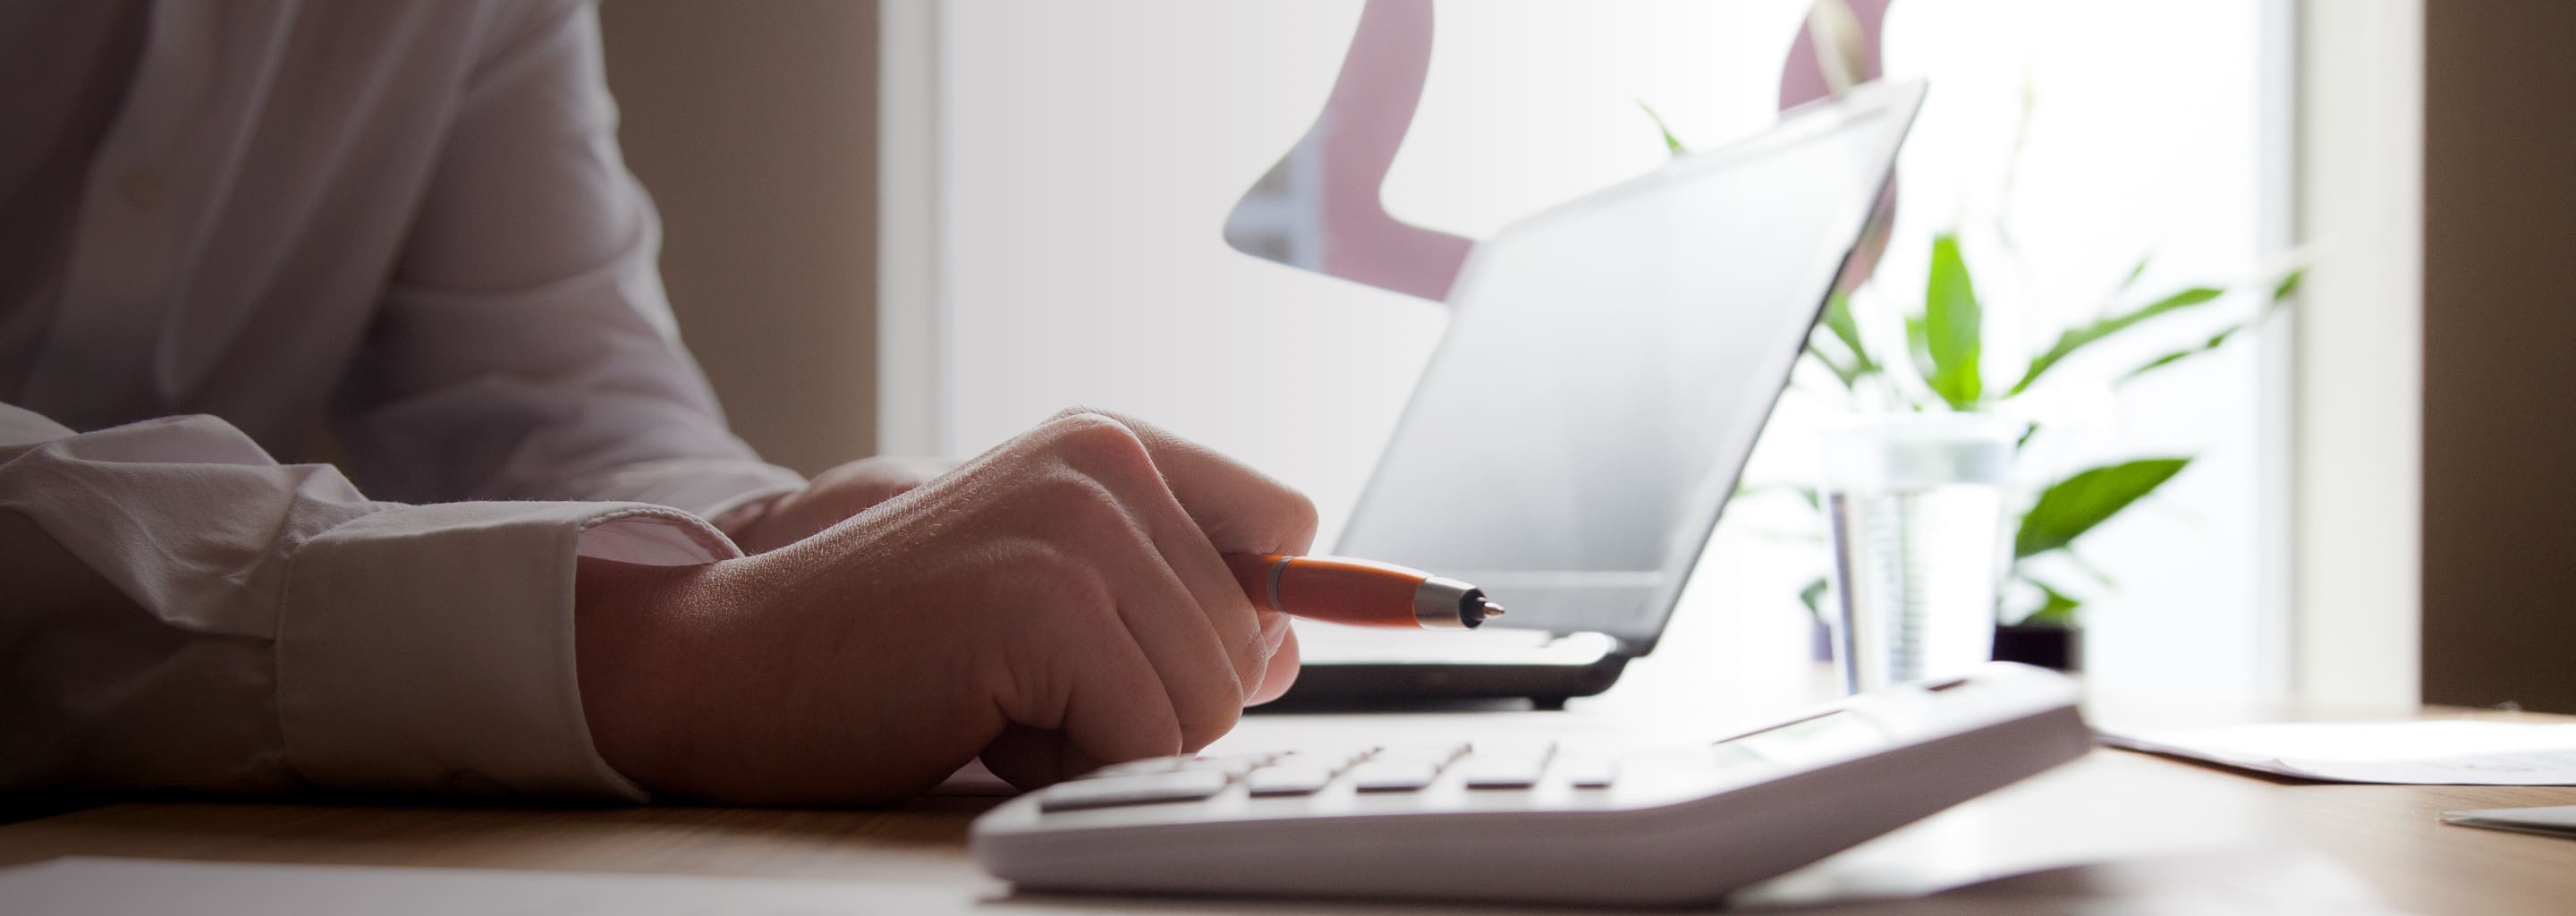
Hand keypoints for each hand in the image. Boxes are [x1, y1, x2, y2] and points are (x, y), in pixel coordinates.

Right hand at [574, 410, 1314, 804]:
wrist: (725, 662)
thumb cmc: (884, 644)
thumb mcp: (1045, 587)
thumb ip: (1167, 595)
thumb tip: (1288, 645)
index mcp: (1109, 445)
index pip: (1287, 525)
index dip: (1253, 614)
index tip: (1195, 655)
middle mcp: (1105, 463)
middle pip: (1252, 639)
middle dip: (1155, 701)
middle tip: (1028, 686)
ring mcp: (1078, 526)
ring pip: (1210, 700)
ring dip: (1111, 740)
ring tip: (1000, 700)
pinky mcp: (1048, 604)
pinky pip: (1147, 741)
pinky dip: (1072, 766)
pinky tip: (983, 722)